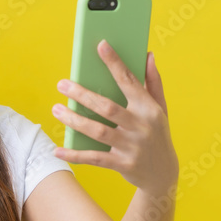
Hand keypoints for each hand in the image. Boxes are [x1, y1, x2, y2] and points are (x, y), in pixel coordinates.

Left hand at [51, 40, 178, 195]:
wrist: (163, 174)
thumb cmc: (158, 135)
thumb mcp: (160, 109)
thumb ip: (153, 83)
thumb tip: (148, 55)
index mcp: (149, 108)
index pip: (130, 81)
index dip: (115, 63)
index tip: (100, 46)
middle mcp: (141, 126)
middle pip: (107, 107)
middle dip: (82, 94)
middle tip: (61, 84)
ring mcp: (132, 147)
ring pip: (97, 131)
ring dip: (74, 120)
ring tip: (57, 109)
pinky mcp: (122, 164)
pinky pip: (94, 158)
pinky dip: (74, 155)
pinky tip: (57, 149)